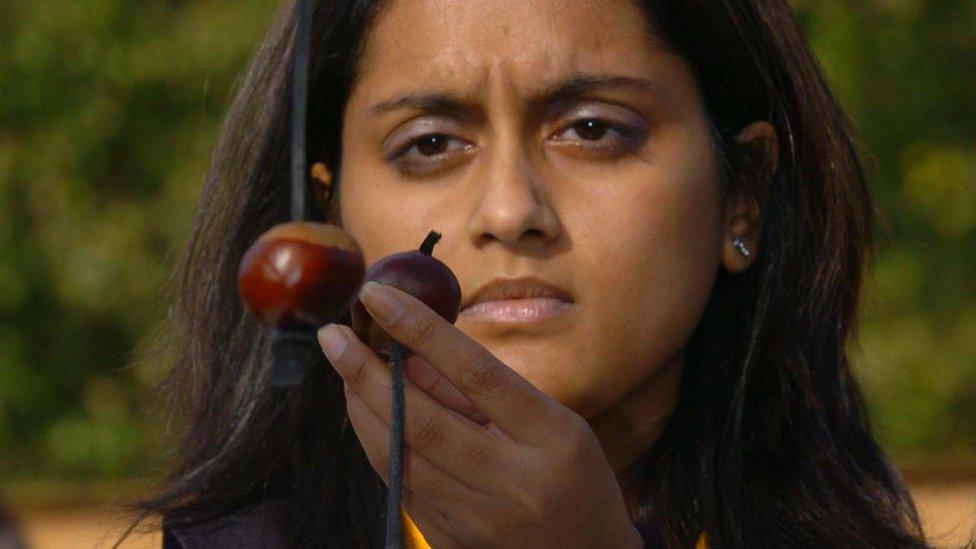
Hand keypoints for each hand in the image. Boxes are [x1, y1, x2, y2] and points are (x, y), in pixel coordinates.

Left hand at [318, 282, 642, 548]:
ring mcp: (480, 519)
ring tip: (344, 368)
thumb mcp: (554, 422)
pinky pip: (403, 488)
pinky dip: (377, 445)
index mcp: (550, 437)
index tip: (378, 296)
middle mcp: (514, 481)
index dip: (421, 329)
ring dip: (362, 409)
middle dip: (367, 373)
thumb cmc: (574, 479)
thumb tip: (411, 353)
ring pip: (401, 459)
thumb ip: (482, 393)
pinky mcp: (453, 542)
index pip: (476, 372)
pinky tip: (365, 415)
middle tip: (332, 336)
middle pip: (423, 421)